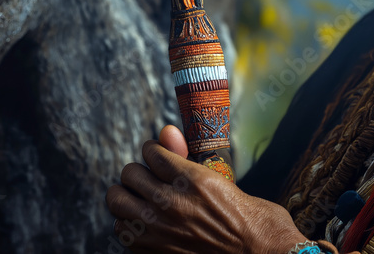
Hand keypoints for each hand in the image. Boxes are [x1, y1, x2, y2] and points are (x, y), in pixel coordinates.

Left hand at [106, 125, 307, 253]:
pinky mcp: (153, 251)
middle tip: (151, 177)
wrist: (256, 253)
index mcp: (193, 180)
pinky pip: (121, 228)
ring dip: (129, 194)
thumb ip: (187, 154)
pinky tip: (145, 221)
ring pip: (117, 199)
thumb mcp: (220, 176)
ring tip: (143, 197)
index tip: (157, 155)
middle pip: (130, 172)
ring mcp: (160, 230)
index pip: (151, 151)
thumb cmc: (245, 214)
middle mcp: (172, 203)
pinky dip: (128, 222)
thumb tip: (166, 131)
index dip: (153, 150)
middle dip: (140, 170)